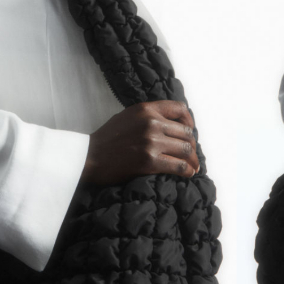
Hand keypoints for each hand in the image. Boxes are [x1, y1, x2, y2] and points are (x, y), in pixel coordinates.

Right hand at [80, 100, 199, 184]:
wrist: (89, 157)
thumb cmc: (107, 139)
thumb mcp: (127, 117)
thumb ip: (148, 116)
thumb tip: (171, 124)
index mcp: (146, 109)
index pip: (180, 109)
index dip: (189, 121)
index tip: (190, 131)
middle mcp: (151, 123)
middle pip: (186, 133)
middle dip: (192, 145)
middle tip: (192, 155)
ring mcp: (151, 142)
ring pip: (186, 149)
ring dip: (193, 160)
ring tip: (194, 167)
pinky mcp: (150, 161)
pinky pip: (179, 165)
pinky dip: (187, 170)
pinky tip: (188, 173)